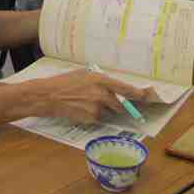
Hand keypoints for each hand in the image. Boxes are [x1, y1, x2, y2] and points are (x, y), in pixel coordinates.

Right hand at [34, 69, 159, 123]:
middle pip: (119, 104)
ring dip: (102, 110)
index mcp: (101, 80)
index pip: (125, 88)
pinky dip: (92, 116)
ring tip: (84, 103)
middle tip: (104, 102)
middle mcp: (102, 94)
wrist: (48, 96)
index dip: (137, 94)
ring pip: (107, 112)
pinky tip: (80, 109)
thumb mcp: (83, 74)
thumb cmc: (63, 82)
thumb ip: (99, 81)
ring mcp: (97, 108)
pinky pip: (98, 119)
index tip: (145, 96)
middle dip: (116, 105)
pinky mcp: (91, 119)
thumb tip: (111, 88)